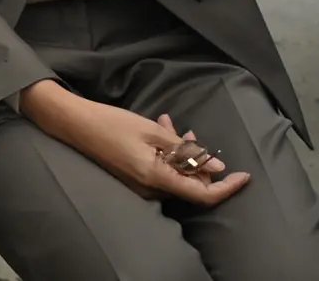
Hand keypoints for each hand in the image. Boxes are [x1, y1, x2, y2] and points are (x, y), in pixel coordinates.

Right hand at [23, 82, 249, 205]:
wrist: (74, 124)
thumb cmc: (112, 123)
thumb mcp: (152, 131)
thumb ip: (185, 150)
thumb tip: (216, 166)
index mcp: (156, 178)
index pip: (203, 195)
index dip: (227, 188)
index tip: (244, 175)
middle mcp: (150, 189)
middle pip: (189, 183)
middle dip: (197, 159)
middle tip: (191, 132)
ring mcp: (140, 187)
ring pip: (175, 175)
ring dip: (180, 153)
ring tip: (169, 125)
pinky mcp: (133, 180)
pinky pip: (160, 172)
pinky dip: (166, 155)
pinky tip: (159, 131)